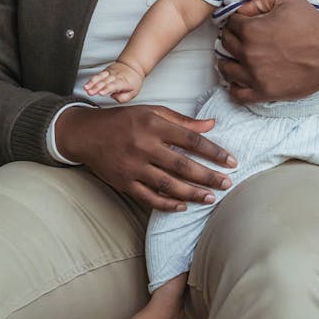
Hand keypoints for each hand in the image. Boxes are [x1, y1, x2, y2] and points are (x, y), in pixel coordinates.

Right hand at [54, 104, 236, 210]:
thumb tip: (211, 125)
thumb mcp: (152, 112)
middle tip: (227, 183)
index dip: (214, 151)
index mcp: (153, 125)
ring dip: (192, 193)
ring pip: (167, 184)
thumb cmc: (124, 120)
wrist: (87, 133)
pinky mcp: (124, 182)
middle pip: (182, 165)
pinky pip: (149, 197)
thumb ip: (182, 121)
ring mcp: (133, 166)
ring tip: (210, 198)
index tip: (231, 161)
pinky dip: (167, 204)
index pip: (190, 140)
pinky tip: (183, 206)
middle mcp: (143, 145)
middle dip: (208, 176)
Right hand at [84, 61, 143, 102]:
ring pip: (100, 77)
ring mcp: (110, 73)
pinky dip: (92, 79)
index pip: (114, 85)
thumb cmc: (133, 80)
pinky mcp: (105, 71)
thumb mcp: (134, 92)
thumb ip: (123, 98)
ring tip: (86, 88)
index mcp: (123, 82)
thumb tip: (114, 97)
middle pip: (105, 82)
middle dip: (96, 87)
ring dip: (92, 82)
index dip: (107, 89)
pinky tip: (86, 85)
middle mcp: (115, 76)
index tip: (101, 93)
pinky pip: (98, 75)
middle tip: (90, 92)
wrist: (133, 66)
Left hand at [218, 0, 318, 103]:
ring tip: (234, 58)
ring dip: (227, 61)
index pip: (230, 23)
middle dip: (231, 38)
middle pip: (225, 44)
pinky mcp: (264, 92)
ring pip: (226, 69)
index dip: (236, 20)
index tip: (243, 22)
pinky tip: (239, 79)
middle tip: (240, 38)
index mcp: (251, 30)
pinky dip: (234, 86)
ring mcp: (255, 75)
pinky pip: (238, 93)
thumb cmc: (311, 25)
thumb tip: (242, 8)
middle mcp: (248, 53)